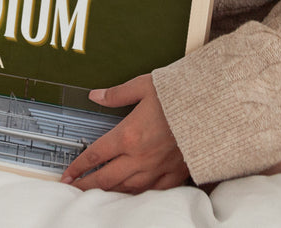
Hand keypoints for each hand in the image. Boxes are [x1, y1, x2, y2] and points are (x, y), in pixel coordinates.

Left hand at [60, 74, 189, 192]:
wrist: (212, 107)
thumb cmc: (180, 95)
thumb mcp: (144, 86)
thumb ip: (117, 93)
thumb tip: (96, 95)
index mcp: (129, 135)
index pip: (96, 155)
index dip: (79, 166)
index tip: (68, 174)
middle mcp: (140, 156)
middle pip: (106, 178)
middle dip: (87, 185)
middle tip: (74, 189)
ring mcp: (158, 168)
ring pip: (127, 188)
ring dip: (109, 192)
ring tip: (97, 194)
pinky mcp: (175, 173)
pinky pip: (153, 191)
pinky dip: (139, 195)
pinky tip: (132, 194)